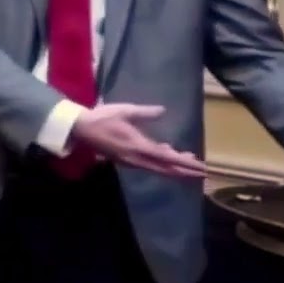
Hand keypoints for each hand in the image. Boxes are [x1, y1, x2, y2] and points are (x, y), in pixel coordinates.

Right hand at [69, 104, 207, 177]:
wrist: (81, 129)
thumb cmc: (102, 118)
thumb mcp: (125, 111)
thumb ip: (145, 113)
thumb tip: (162, 110)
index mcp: (139, 147)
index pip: (168, 158)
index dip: (186, 163)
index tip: (201, 167)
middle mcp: (137, 158)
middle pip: (166, 169)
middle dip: (185, 171)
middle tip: (202, 171)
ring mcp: (131, 161)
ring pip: (157, 168)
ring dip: (174, 166)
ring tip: (189, 160)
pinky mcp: (126, 160)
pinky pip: (149, 165)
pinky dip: (161, 162)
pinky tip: (167, 153)